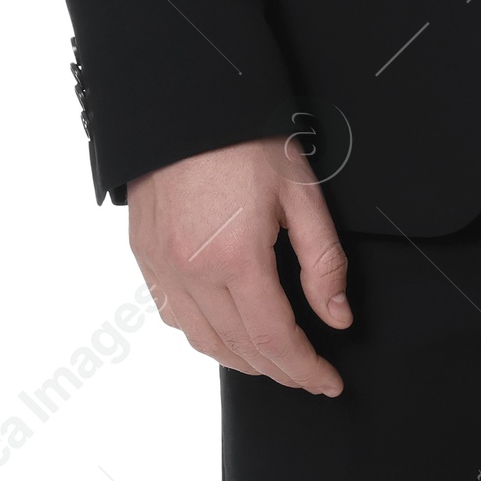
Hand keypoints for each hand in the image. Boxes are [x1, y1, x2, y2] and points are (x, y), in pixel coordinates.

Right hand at [128, 134, 351, 392]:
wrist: (186, 98)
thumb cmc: (246, 136)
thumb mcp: (300, 191)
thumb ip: (322, 260)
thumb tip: (336, 317)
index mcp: (236, 258)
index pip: (274, 341)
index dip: (305, 370)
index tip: (328, 382)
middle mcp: (192, 272)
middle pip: (239, 350)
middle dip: (279, 370)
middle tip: (309, 371)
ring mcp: (161, 266)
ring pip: (202, 341)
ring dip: (241, 359)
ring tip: (273, 357)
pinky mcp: (144, 254)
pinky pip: (173, 315)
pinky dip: (202, 333)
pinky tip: (225, 326)